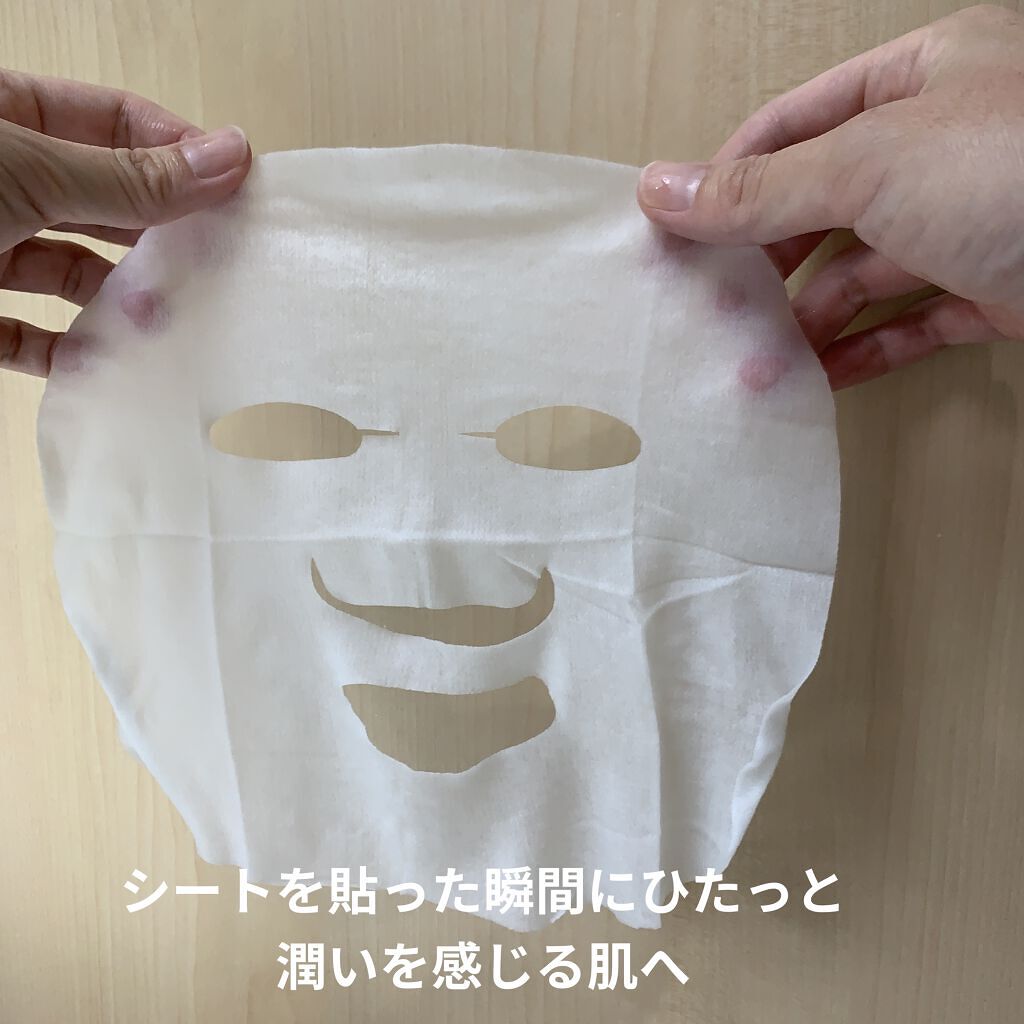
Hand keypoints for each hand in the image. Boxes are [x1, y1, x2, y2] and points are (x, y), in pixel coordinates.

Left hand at [0, 70, 250, 376]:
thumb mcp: (29, 170)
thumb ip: (128, 176)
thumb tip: (228, 157)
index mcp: (7, 119)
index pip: (113, 123)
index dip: (177, 152)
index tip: (238, 192)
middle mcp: (2, 181)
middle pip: (101, 202)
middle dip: (158, 237)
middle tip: (218, 264)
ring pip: (67, 275)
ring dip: (117, 303)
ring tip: (161, 322)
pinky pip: (22, 337)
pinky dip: (62, 355)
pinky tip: (98, 362)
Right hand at [637, 4, 1023, 388]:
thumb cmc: (1022, 173)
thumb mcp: (873, 164)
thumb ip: (761, 188)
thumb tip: (658, 189)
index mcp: (924, 76)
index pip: (794, 124)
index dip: (727, 177)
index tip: (672, 237)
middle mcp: (947, 144)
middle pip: (823, 202)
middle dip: (762, 261)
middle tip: (705, 311)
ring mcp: (976, 219)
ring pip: (865, 270)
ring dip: (805, 320)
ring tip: (753, 366)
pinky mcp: (1001, 289)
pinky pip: (914, 319)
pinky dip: (864, 350)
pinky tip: (818, 381)